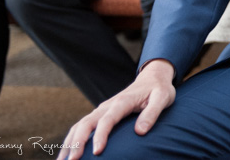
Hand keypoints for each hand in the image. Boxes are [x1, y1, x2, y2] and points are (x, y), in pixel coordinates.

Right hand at [59, 60, 175, 159]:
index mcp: (122, 102)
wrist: (152, 78)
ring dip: (69, 143)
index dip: (100, 135)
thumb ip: (152, 113)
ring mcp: (101, 110)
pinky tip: (66, 154)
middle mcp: (107, 105)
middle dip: (77, 142)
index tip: (97, 152)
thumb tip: (140, 132)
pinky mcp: (99, 115)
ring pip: (79, 125)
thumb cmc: (159, 90)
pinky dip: (71, 140)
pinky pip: (81, 127)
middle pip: (86, 123)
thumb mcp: (163, 98)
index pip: (107, 119)